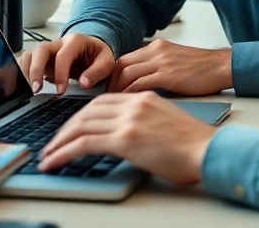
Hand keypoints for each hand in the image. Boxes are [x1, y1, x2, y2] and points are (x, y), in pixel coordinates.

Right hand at [17, 33, 114, 94]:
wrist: (93, 50)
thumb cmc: (99, 56)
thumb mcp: (107, 62)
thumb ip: (97, 71)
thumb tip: (83, 83)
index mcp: (75, 41)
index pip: (62, 56)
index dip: (60, 74)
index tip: (61, 92)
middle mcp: (58, 43)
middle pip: (40, 50)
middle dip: (36, 70)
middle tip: (36, 90)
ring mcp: (48, 51)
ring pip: (30, 55)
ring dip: (26, 71)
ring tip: (29, 90)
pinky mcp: (41, 60)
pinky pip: (27, 61)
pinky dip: (22, 72)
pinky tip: (25, 86)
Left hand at [39, 92, 216, 183]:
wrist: (209, 149)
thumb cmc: (195, 143)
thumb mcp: (167, 120)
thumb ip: (144, 119)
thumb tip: (129, 134)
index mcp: (144, 96)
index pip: (103, 101)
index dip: (82, 115)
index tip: (72, 128)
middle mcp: (134, 103)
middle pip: (88, 110)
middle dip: (66, 128)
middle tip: (54, 143)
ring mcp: (129, 119)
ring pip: (81, 125)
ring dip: (59, 141)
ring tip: (48, 155)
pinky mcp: (125, 138)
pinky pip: (84, 143)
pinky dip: (64, 152)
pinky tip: (55, 161)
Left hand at [108, 39, 231, 95]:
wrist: (222, 67)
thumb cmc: (203, 70)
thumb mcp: (175, 63)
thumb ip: (157, 69)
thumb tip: (140, 85)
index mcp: (157, 48)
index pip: (124, 59)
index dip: (112, 76)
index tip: (108, 91)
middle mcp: (156, 51)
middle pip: (120, 64)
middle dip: (110, 83)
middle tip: (105, 100)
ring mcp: (162, 62)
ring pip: (126, 72)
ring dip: (116, 90)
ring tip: (113, 105)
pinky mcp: (169, 75)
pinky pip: (140, 83)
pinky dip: (129, 94)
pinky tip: (127, 106)